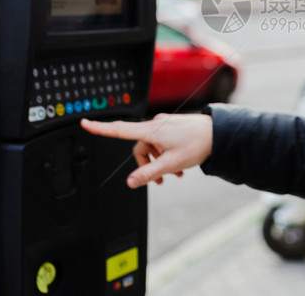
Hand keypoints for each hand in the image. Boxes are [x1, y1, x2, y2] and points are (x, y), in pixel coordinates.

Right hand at [81, 113, 212, 187]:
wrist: (220, 133)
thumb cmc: (198, 144)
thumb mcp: (171, 163)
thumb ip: (149, 173)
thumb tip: (131, 182)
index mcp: (151, 130)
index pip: (119, 129)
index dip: (100, 128)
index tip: (84, 122)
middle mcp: (156, 124)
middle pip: (140, 147)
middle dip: (148, 164)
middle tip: (162, 179)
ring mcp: (165, 125)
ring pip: (153, 147)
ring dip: (161, 162)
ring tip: (177, 174)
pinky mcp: (173, 127)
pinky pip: (163, 143)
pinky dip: (168, 155)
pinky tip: (181, 167)